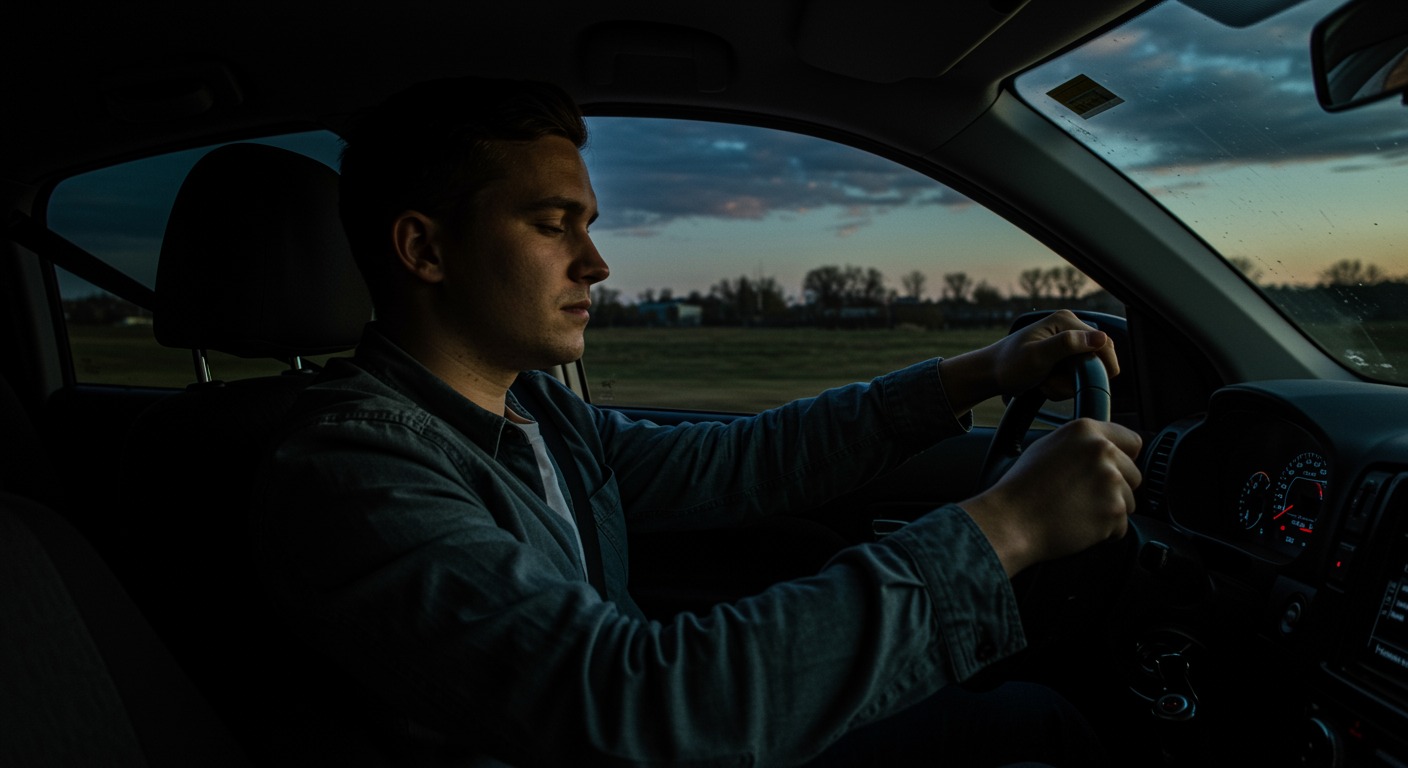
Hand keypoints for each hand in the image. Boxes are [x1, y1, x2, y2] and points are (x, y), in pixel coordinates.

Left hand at [939, 310, 1116, 414]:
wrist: (990, 374)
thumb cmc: (1008, 364)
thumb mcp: (1038, 356)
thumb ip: (1067, 345)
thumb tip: (1100, 338)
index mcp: (1066, 321)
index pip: (1104, 343)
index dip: (1103, 366)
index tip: (1090, 384)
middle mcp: (1069, 329)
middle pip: (1096, 360)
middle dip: (1076, 379)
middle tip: (1051, 383)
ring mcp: (1066, 345)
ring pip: (1085, 374)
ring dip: (1066, 385)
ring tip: (1044, 383)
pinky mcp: (1061, 359)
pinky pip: (1074, 378)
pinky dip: (1061, 387)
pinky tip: (1044, 384)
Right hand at [960, 418, 1141, 576]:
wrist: (1012, 520)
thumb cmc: (1022, 488)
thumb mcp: (1047, 447)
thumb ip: (1081, 444)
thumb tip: (1104, 449)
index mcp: (1086, 431)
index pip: (1132, 441)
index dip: (1124, 458)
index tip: (1114, 470)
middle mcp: (1102, 451)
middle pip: (1134, 474)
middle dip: (1116, 488)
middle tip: (1084, 496)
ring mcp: (1111, 481)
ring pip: (1129, 501)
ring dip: (1110, 510)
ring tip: (1077, 510)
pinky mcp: (1114, 511)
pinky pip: (1121, 526)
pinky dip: (1104, 531)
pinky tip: (1078, 524)